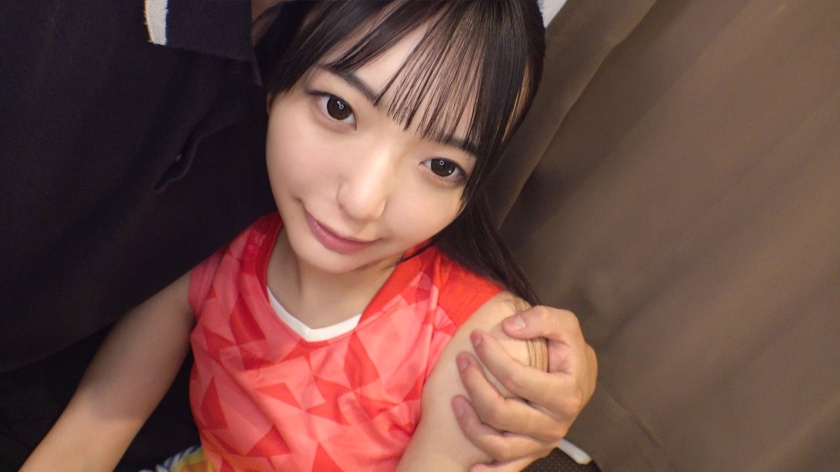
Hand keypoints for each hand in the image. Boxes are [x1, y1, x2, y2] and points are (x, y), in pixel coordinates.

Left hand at [452, 306, 596, 470]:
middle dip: (474, 384)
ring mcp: (542, 442)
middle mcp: (555, 424)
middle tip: (461, 360)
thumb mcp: (565, 324)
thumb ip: (542, 318)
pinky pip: (508, 468)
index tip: (476, 336)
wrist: (580, 377)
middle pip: (501, 412)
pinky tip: (471, 468)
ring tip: (454, 400)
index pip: (516, 378)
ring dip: (470, 424)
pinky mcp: (532, 452)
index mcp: (566, 394)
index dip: (491, 356)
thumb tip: (509, 327)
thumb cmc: (568, 350)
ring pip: (498, 444)